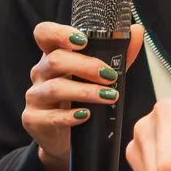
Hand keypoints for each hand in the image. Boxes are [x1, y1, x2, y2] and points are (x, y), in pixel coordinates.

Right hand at [23, 21, 142, 170]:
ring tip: (108, 97)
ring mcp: (35, 97)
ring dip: (85, 91)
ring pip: (55, 88)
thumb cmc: (81, 101)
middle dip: (85, 66)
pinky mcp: (33, 119)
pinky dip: (70, 116)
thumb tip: (137, 31)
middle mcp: (40, 73)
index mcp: (53, 56)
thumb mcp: (100, 76)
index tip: (83, 40)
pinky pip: (51, 116)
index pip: (44, 34)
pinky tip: (86, 116)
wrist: (66, 138)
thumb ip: (118, 54)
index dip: (59, 33)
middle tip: (109, 75)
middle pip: (55, 60)